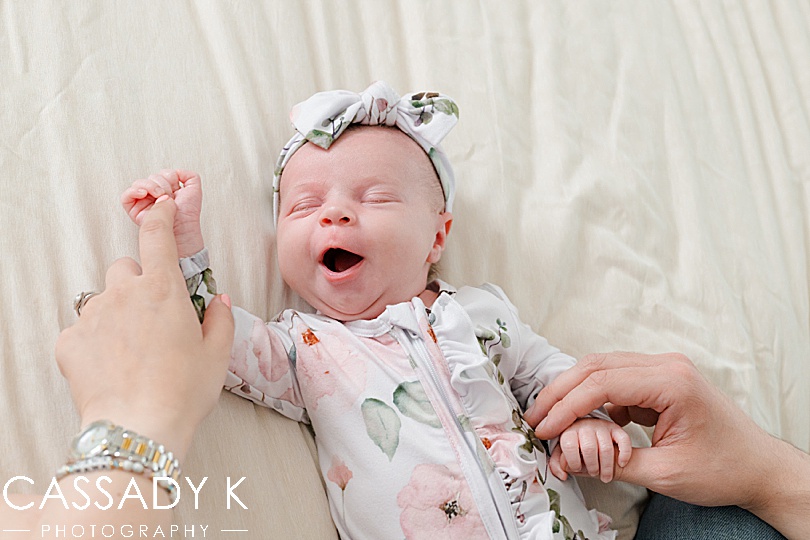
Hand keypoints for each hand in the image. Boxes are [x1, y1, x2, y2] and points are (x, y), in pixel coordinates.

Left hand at [56, 196, 233, 459]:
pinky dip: (94, 342)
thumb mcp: (217, 355)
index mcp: (163, 290)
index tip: (160, 207)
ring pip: (103, 300)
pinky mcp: (69, 342)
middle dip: (138, 284)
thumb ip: (220, 320)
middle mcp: (124, 293)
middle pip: (125, 269)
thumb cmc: (184, 391)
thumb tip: (218, 303)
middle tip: (152, 318)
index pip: (157, 235)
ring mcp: (92, 316)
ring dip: (116, 314)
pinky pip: (82, 330)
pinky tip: (110, 367)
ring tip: (131, 351)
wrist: (139, 428)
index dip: (159, 216)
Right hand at [121, 169, 204, 256]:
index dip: (170, 177)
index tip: (177, 188)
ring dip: (151, 186)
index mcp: (167, 189)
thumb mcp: (195, 190)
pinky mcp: (134, 210)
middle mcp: (155, 195)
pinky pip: (126, 196)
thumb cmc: (189, 214)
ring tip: (159, 196)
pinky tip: (144, 194)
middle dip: (162, 184)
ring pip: (139, 183)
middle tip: (169, 195)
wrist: (183, 229)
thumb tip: (177, 171)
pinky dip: (134, 191)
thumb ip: (189, 176)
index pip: (162, 173)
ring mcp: (144, 201)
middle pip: (151, 177)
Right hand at [524, 352, 809, 538]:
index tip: (543, 427)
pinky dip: (594, 396)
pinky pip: (617, 379)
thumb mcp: (666, 473)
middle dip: (561, 392)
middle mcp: (667, 366)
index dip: (566, 406)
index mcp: (672, 383)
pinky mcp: (661, 380)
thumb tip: (571, 458)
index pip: (602, 384)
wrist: (759, 467)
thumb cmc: (724, 469)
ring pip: (603, 368)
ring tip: (550, 417)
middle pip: (597, 366)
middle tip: (535, 417)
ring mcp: (665, 369)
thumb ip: (615, 462)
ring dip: (574, 391)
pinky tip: (581, 419)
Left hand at [549, 418, 630, 482]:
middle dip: (592, 467)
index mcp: (568, 430)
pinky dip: (624, 455)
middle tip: (593, 472)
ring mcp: (601, 425)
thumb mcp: (563, 456)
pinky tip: (621, 463)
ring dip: (606, 468)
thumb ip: (557, 464)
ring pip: (606, 449)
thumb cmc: (578, 451)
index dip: (573, 462)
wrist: (595, 444)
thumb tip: (562, 473)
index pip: (569, 445)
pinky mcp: (616, 429)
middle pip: (589, 449)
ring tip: (605, 475)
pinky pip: (623, 441)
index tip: (576, 468)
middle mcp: (585, 425)